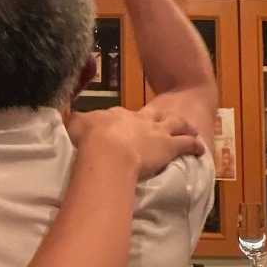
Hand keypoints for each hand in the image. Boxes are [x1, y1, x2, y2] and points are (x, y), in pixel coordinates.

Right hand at [66, 106, 204, 180]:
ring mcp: (157, 132)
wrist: (107, 150)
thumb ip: (73, 123)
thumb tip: (67, 121)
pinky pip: (187, 144)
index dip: (123, 122)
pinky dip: (194, 145)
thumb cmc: (88, 140)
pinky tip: (199, 148)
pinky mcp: (170, 146)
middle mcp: (139, 120)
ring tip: (189, 130)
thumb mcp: (74, 125)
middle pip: (152, 115)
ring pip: (175, 124)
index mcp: (116, 116)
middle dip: (159, 118)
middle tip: (162, 123)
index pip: (122, 116)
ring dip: (183, 127)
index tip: (122, 128)